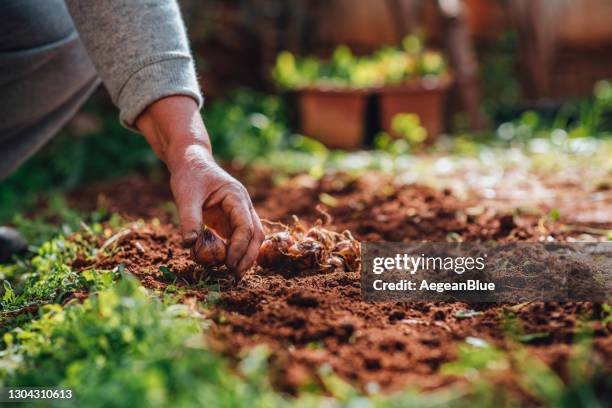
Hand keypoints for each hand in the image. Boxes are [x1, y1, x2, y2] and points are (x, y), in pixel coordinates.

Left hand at [136, 96, 263, 278]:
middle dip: (248, 257)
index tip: (228, 264)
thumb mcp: (186, 195)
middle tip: (235, 277)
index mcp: (236, 196)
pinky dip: (235, 252)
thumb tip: (190, 245)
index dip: (239, 247)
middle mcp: (243, 205)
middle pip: (256, 234)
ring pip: (251, 238)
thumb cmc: (189, 175)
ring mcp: (239, 213)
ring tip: (232, 275)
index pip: (245, 226)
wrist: (191, 161)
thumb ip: (189, 219)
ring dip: (245, 257)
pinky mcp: (230, 220)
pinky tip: (226, 265)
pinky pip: (238, 239)